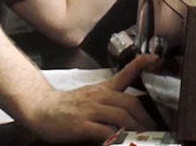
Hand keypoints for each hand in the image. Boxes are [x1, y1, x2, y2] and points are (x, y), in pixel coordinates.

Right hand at [22, 54, 159, 142]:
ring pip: (121, 116)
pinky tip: (121, 141)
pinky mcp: (81, 125)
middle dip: (145, 118)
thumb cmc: (67, 107)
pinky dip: (117, 137)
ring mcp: (90, 110)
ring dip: (136, 128)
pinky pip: (105, 131)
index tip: (154, 59)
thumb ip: (109, 102)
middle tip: (153, 130)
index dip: (140, 64)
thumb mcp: (90, 96)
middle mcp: (98, 97)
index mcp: (102, 89)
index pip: (125, 73)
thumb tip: (131, 115)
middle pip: (129, 103)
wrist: (41, 109)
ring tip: (143, 138)